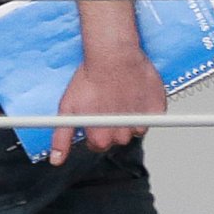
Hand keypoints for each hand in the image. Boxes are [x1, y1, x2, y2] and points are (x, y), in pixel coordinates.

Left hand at [47, 49, 167, 163]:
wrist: (113, 54)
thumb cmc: (91, 77)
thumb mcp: (67, 108)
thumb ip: (62, 138)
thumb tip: (57, 160)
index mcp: (101, 138)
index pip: (99, 145)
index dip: (95, 129)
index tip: (96, 115)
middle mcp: (122, 134)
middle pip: (118, 138)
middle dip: (113, 125)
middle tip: (108, 103)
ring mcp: (141, 122)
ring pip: (135, 128)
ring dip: (130, 117)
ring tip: (122, 96)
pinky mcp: (156, 108)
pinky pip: (152, 116)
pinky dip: (146, 107)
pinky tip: (136, 94)